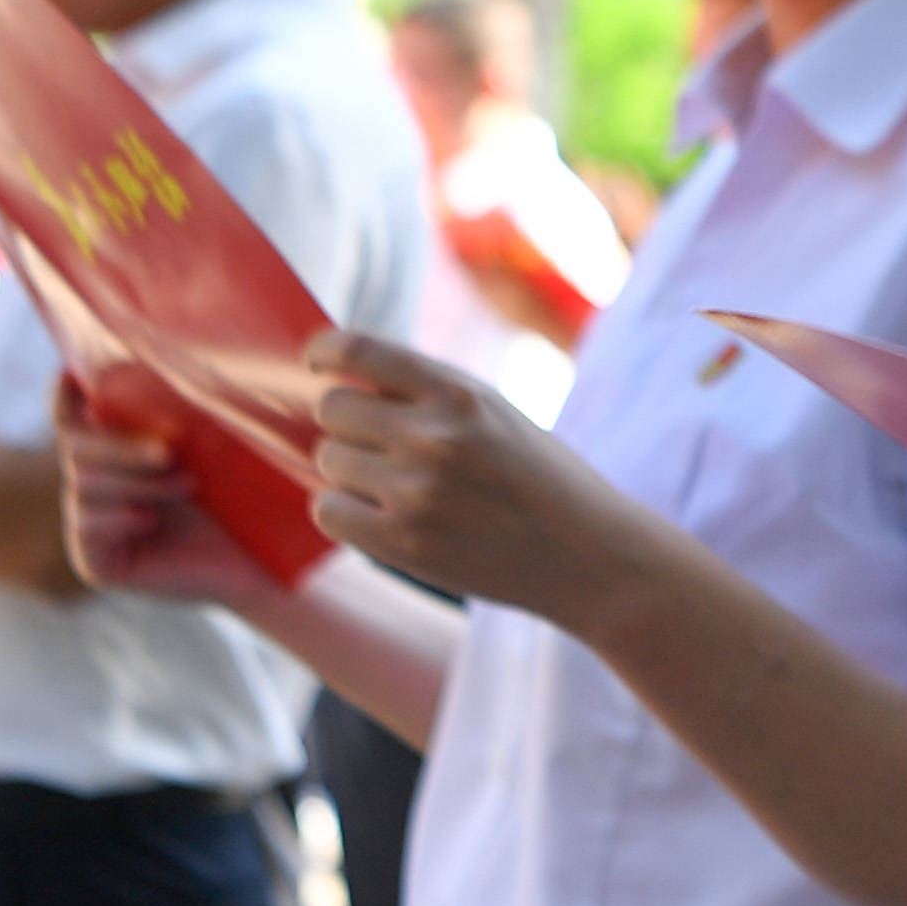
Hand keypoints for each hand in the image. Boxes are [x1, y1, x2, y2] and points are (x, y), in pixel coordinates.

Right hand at [55, 373, 286, 609]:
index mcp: (119, 453)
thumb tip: (160, 354)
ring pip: (83, 484)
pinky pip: (86, 524)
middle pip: (74, 447)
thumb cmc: (250, 498)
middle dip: (120, 445)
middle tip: (170, 451)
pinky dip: (118, 515)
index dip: (64, 398)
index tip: (70, 377)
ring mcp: (93, 527)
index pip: (71, 418)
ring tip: (187, 486)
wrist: (267, 562)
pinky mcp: (97, 563)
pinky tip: (151, 519)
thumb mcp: (215, 446)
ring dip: (136, 481)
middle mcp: (99, 486)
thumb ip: (178, 412)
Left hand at [303, 328, 595, 606]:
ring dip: (348, 471)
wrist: (588, 555)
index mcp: (461, 393)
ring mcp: (417, 493)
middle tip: (378, 444)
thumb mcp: (494, 410)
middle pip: (332, 409)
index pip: (358, 350)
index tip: (318, 363)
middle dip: (347, 424)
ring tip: (393, 485)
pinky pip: (328, 511)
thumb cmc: (537, 477)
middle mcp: (435, 437)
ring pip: (327, 460)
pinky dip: (344, 511)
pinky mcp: (404, 544)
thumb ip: (425, 392)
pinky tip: (380, 515)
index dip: (324, 352)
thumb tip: (337, 377)